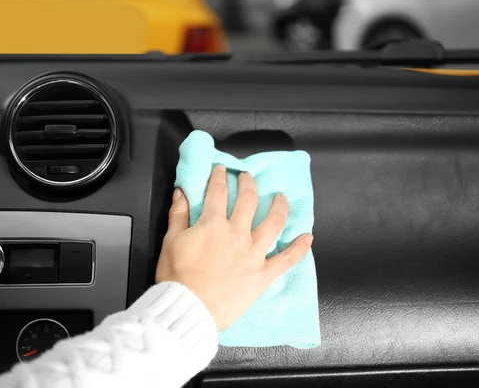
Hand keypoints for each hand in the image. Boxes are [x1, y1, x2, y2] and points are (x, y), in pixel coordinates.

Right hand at [156, 164, 312, 330]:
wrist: (189, 308)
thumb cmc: (177, 277)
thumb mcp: (170, 241)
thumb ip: (178, 214)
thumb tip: (181, 192)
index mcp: (213, 224)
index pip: (218, 192)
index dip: (219, 177)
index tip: (221, 170)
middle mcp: (237, 234)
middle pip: (248, 200)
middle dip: (248, 183)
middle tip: (247, 176)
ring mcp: (253, 254)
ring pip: (273, 223)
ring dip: (279, 206)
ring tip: (281, 197)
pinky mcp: (263, 274)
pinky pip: (286, 260)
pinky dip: (299, 248)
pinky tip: (308, 237)